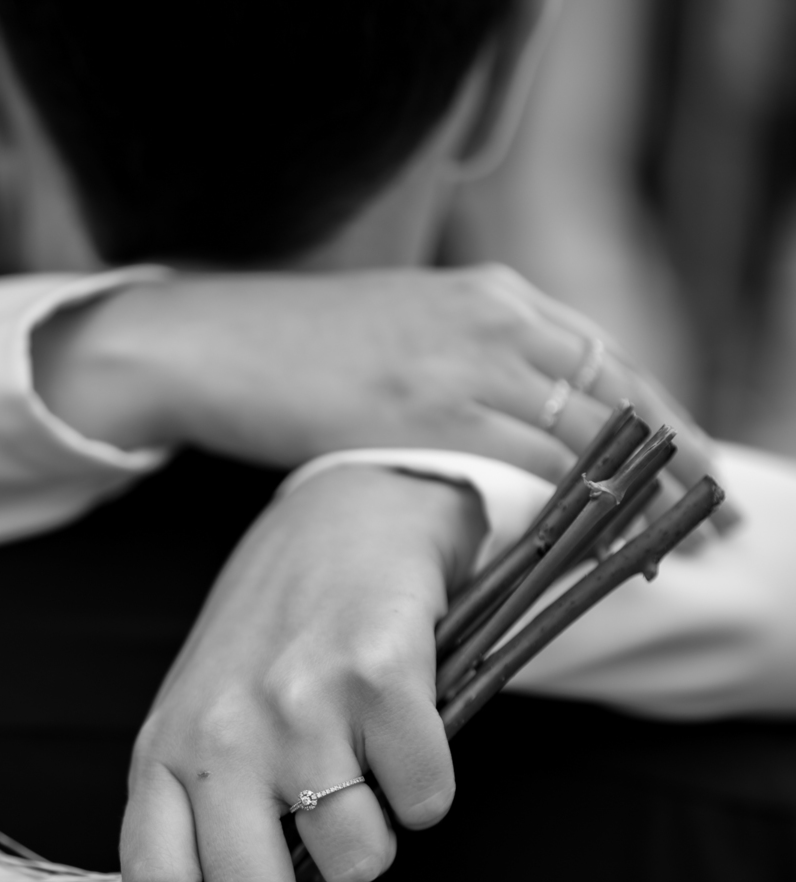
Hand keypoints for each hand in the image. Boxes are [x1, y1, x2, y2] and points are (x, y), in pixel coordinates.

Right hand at [34, 263, 720, 500]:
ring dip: (640, 493)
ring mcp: (464, 362)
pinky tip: (600, 538)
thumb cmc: (292, 352)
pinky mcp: (429, 410)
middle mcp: (493, 318)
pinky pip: (528, 464)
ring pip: (584, 432)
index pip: (604, 359)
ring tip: (675, 543)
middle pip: (614, 392)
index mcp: (490, 295)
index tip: (694, 464)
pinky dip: (574, 505)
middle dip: (673, 459)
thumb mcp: (400, 339)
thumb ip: (462, 370)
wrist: (211, 339)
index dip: (659, 417)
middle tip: (713, 515)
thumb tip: (503, 433)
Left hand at [119, 464, 484, 881]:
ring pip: (360, 861)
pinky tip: (409, 738)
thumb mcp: (203, 721)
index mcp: (165, 751)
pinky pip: (428, 802)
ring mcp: (300, 703)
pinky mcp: (380, 674)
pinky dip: (432, 790)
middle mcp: (222, 732)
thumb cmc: (271, 640)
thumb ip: (202, 817)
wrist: (344, 515)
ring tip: (366, 779)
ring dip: (378, 842)